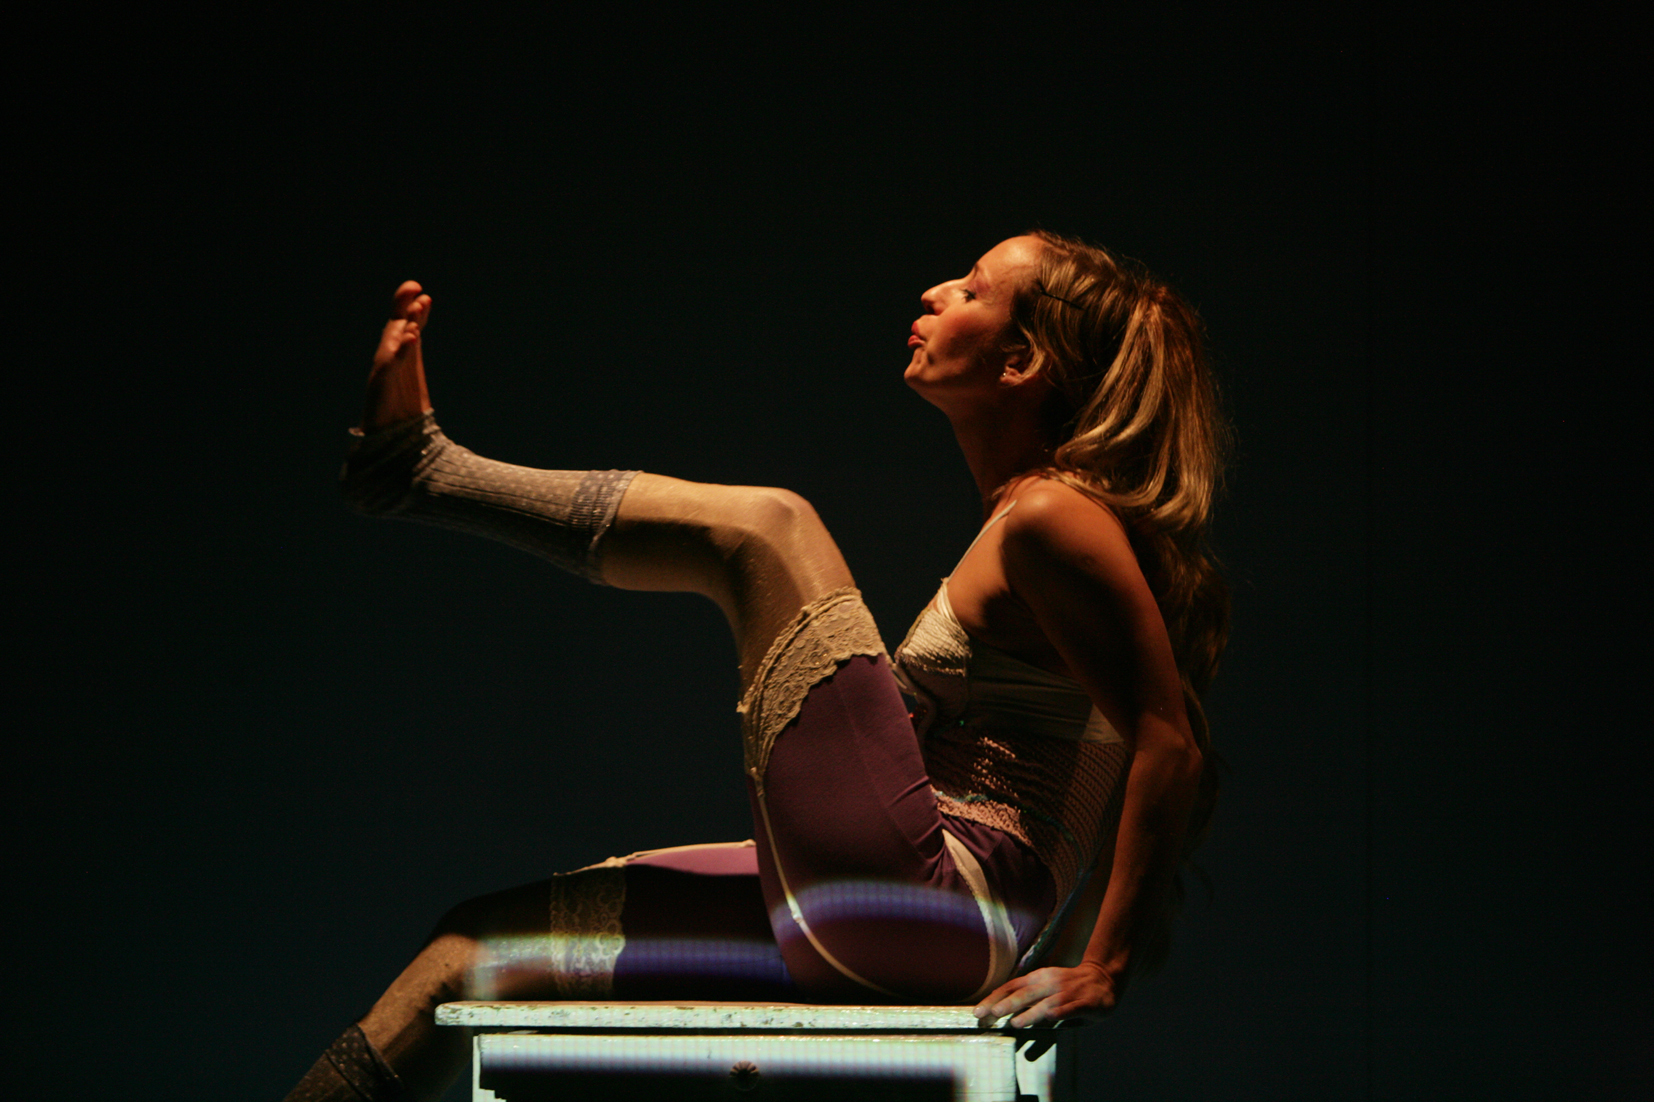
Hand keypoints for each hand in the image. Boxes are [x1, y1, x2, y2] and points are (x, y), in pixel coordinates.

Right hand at [362, 281, 433, 431]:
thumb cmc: (401, 407)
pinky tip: (411, 339)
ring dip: (403, 327)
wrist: (391, 439)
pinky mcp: (381, 388)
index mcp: (401, 355)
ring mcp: (383, 373)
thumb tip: (415, 329)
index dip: (413, 310)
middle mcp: (389, 360)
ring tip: (415, 310)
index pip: (406, 326)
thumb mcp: (410, 371)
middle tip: (415, 289)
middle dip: (404, 309)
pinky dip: (401, 352)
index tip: (424, 295)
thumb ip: (411, 349)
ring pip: (392, 344)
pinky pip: (391, 367)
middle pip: (396, 329)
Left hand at [973, 963, 1118, 1027]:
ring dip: (1030, 1012)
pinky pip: (1070, 1008)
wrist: (1102, 977)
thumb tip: (1000, 1012)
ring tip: (1016, 1023)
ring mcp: (1067, 992)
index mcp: (1037, 978)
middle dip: (1007, 1003)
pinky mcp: (1084, 1002)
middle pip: (1025, 993)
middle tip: (991, 1014)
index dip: (994, 998)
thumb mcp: (1044, 986)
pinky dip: (1060, 1012)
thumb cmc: (1067, 986)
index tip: (979, 1011)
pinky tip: (1051, 1018)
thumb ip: (1026, 998)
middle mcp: (1050, 983)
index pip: (1011, 986)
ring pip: (1046, 1002)